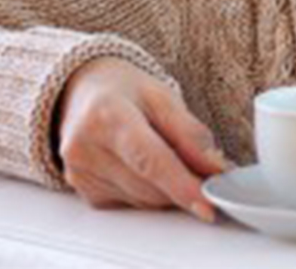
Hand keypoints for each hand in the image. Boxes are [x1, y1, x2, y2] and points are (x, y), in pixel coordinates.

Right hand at [55, 57, 227, 220]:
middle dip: (186, 185)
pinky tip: (147, 168)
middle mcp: (85, 148)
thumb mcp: (163, 96)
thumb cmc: (124, 91)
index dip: (182, 185)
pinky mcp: (84, 190)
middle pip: (150, 186)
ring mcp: (80, 173)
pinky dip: (150, 192)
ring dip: (170, 190)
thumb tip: (215, 169)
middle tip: (208, 172)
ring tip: (176, 160)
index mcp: (107, 116)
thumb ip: (191, 132)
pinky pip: (131, 203)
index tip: (208, 204)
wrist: (81, 93)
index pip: (150, 160)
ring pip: (143, 200)